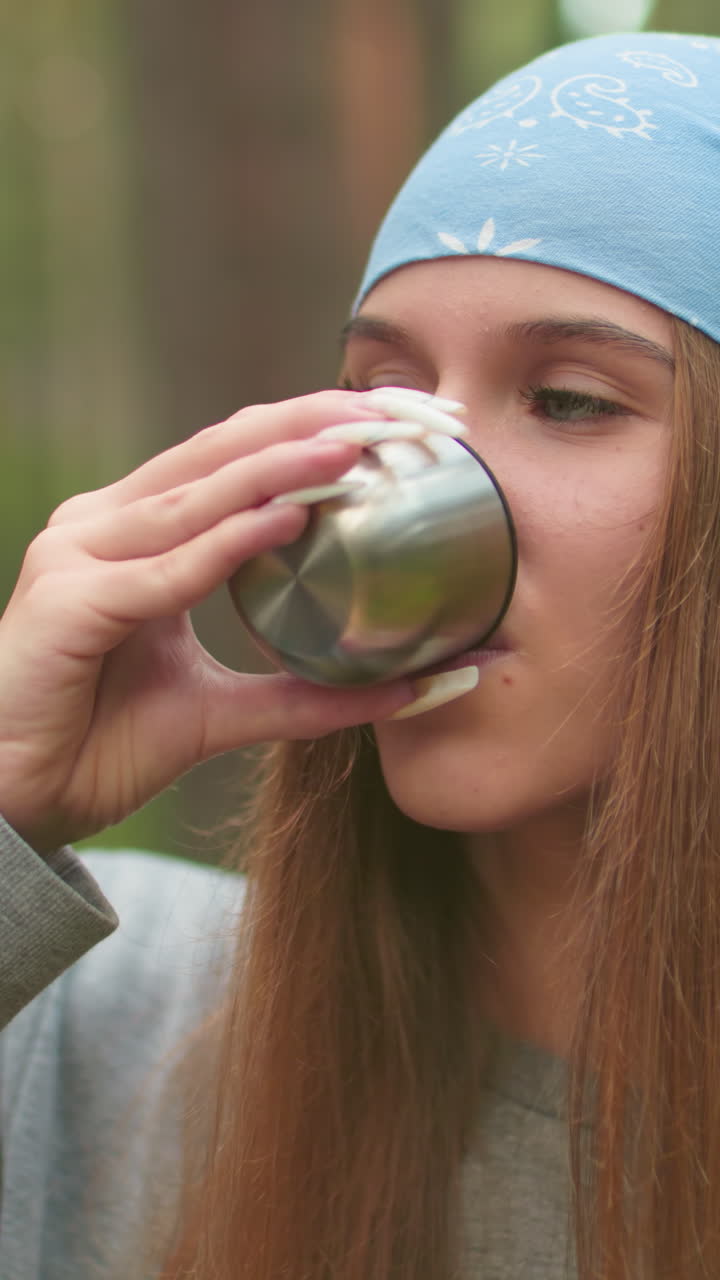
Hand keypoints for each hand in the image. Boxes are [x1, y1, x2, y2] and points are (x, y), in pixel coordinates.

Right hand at [0, 391, 414, 851]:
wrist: (15, 801)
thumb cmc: (97, 743)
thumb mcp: (217, 710)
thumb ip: (297, 694)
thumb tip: (399, 692)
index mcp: (135, 534)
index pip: (233, 460)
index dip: (309, 431)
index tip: (397, 426)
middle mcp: (104, 526)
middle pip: (219, 453)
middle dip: (309, 424)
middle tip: (396, 413)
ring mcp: (78, 554)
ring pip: (195, 498)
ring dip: (281, 468)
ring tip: (356, 447)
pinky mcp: (68, 602)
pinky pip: (166, 570)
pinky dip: (230, 542)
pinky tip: (290, 518)